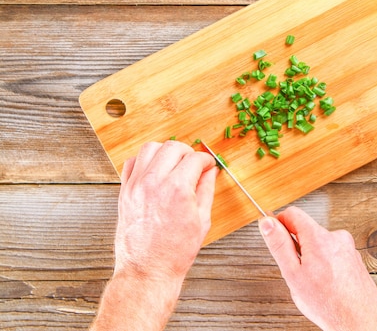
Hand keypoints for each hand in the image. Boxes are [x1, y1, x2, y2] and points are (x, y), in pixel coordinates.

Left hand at [90, 141, 217, 330]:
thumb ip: (206, 190)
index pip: (195, 158)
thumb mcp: (202, 220)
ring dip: (165, 152)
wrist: (148, 270)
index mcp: (178, 189)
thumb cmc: (175, 251)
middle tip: (193, 164)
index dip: (206, 160)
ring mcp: (136, 186)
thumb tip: (210, 172)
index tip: (208, 165)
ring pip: (150, 148)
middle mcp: (155, 182)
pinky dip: (144, 161)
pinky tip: (155, 171)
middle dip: (188, 152)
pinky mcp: (124, 192)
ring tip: (174, 164)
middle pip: (173, 147)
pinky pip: (131, 163)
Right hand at [259, 206, 376, 330]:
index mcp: (319, 237)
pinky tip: (327, 284)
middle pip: (307, 230)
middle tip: (297, 272)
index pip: (293, 214)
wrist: (358, 321)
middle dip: (297, 247)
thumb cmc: (327, 303)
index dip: (279, 224)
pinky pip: (333, 254)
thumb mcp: (293, 274)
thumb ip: (279, 245)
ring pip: (320, 244)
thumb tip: (267, 223)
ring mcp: (348, 247)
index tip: (274, 236)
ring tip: (315, 282)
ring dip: (312, 258)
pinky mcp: (354, 258)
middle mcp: (336, 237)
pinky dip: (326, 264)